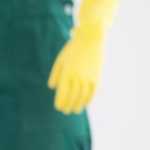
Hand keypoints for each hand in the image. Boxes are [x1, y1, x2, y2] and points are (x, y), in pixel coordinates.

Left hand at [47, 0, 118, 114]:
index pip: (62, 92)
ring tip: (75, 110)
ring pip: (83, 96)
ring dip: (79, 104)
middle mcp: (77, 77)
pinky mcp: (97, 75)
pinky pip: (93, 91)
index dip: (60, 101)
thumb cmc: (72, 49)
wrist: (91, 38)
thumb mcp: (60, 60)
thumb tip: (52, 87)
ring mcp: (88, 77)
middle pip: (72, 96)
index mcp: (67, 73)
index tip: (58, 107)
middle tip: (66, 111)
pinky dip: (90, 98)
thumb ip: (55, 74)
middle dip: (68, 105)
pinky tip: (86, 103)